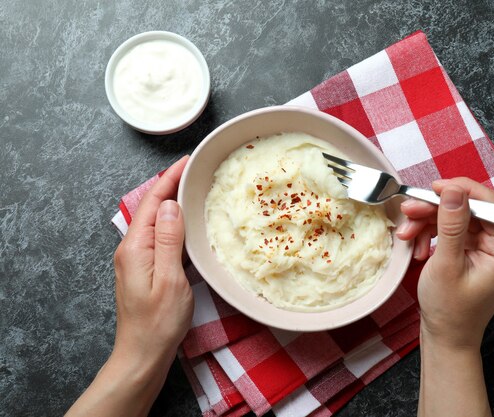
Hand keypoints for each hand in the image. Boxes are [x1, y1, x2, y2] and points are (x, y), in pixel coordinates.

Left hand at [66, 155, 191, 416]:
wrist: (142, 353)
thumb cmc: (158, 322)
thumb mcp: (170, 279)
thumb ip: (169, 240)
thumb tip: (171, 205)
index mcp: (136, 247)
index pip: (153, 202)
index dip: (170, 178)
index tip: (188, 160)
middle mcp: (131, 248)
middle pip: (152, 208)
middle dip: (171, 185)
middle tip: (196, 169)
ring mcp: (136, 259)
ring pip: (156, 221)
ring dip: (173, 202)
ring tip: (193, 188)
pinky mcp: (144, 268)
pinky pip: (159, 235)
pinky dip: (173, 222)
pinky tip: (186, 222)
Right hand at [397, 177, 493, 348]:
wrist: (446, 338)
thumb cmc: (449, 311)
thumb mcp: (447, 265)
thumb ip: (451, 225)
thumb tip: (454, 191)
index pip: (491, 205)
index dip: (462, 191)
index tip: (435, 188)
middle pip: (470, 209)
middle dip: (437, 209)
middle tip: (410, 209)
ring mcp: (487, 248)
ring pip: (456, 217)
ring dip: (428, 221)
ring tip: (406, 234)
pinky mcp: (473, 251)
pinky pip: (451, 230)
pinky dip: (431, 234)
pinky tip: (417, 247)